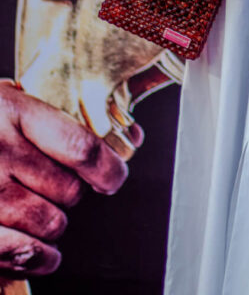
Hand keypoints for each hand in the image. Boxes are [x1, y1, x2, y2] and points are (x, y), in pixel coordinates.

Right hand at [0, 82, 130, 278]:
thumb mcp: (6, 99)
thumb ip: (51, 119)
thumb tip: (129, 137)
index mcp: (13, 113)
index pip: (81, 148)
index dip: (107, 169)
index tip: (113, 177)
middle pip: (68, 191)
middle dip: (71, 194)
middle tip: (53, 185)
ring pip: (49, 224)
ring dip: (53, 224)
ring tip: (41, 211)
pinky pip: (20, 253)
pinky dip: (36, 257)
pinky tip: (41, 251)